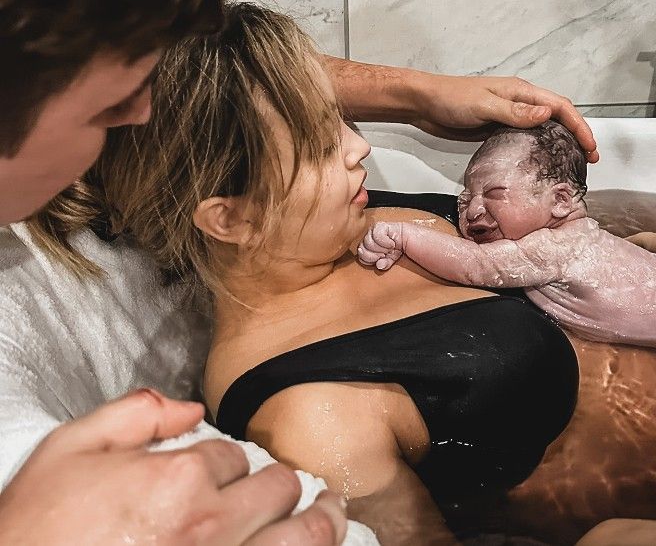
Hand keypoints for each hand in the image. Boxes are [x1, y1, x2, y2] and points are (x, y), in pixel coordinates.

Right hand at [0, 389, 346, 545]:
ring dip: (324, 522)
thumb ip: (135, 415)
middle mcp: (212, 527)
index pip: (235, 455)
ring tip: (333, 512)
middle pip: (280, 490)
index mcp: (180, 480)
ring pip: (304, 539)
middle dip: (283, 484)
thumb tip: (189, 408)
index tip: (217, 472)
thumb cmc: (38, 532)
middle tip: (289, 487)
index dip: (228, 460)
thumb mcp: (69, 450)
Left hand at [358, 222, 404, 270]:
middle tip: (386, 254)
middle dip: (375, 255)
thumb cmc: (402, 248)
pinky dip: (386, 242)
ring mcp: (374, 229)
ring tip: (390, 248)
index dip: (370, 260)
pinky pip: (376, 235)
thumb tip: (379, 265)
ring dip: (382, 248)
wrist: (414, 239)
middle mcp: (369, 237)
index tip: (382, 259)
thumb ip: (383, 264)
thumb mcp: (391, 260)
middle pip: (361, 249)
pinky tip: (392, 242)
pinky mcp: (380, 225)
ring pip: (368, 242)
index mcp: (368, 246)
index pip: (360, 255)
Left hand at [410, 74, 597, 161]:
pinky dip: (539, 149)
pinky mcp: (498, 129)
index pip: (559, 107)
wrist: (424, 104)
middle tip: (589, 160)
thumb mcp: (484, 105)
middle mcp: (519, 102)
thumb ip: (514, 112)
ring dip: (560, 144)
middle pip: (557, 118)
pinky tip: (542, 164)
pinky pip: (526, 139)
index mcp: (521, 92)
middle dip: (576, 135)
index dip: (579, 126)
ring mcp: (509, 116)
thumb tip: (546, 115)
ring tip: (572, 164)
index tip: (590, 146)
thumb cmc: (451, 100)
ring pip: (543, 129)